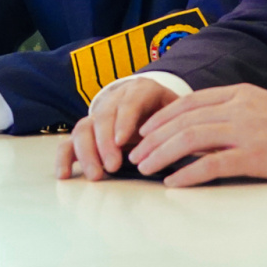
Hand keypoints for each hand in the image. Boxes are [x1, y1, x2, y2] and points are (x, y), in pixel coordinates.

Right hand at [58, 77, 175, 179]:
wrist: (154, 103)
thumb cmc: (170, 113)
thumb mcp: (181, 113)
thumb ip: (185, 126)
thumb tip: (201, 148)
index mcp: (142, 91)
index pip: (130, 102)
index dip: (125, 120)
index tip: (122, 141)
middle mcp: (114, 100)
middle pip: (103, 116)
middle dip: (105, 142)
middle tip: (113, 166)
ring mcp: (97, 116)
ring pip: (83, 128)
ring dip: (87, 152)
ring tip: (96, 176)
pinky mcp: (86, 133)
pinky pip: (69, 142)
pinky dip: (65, 157)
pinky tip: (64, 175)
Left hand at [124, 86, 266, 186]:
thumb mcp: (264, 107)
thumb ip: (233, 114)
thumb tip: (201, 132)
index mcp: (240, 94)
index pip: (189, 101)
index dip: (161, 116)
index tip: (143, 131)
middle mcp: (239, 108)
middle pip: (183, 120)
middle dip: (153, 138)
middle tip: (135, 153)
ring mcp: (247, 132)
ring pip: (191, 138)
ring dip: (162, 154)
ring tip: (145, 167)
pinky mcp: (257, 157)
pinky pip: (212, 164)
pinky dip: (188, 173)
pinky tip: (174, 182)